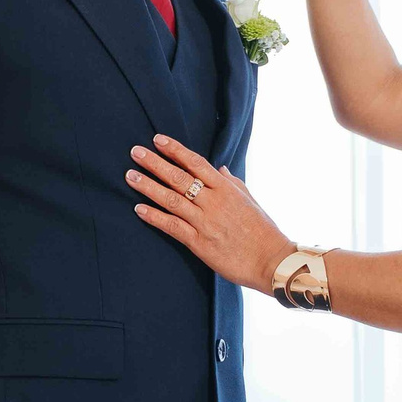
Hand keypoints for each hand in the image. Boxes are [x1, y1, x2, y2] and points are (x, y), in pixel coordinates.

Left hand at [127, 136, 294, 292]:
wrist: (271, 261)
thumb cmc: (263, 231)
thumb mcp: (250, 201)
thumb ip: (232, 183)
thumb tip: (221, 169)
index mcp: (227, 189)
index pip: (196, 163)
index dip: (175, 150)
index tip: (158, 140)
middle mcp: (214, 202)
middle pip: (179, 177)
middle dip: (155, 163)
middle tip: (135, 152)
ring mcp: (206, 222)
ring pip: (171, 199)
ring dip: (148, 187)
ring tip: (130, 176)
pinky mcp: (200, 243)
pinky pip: (172, 226)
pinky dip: (154, 217)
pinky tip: (138, 208)